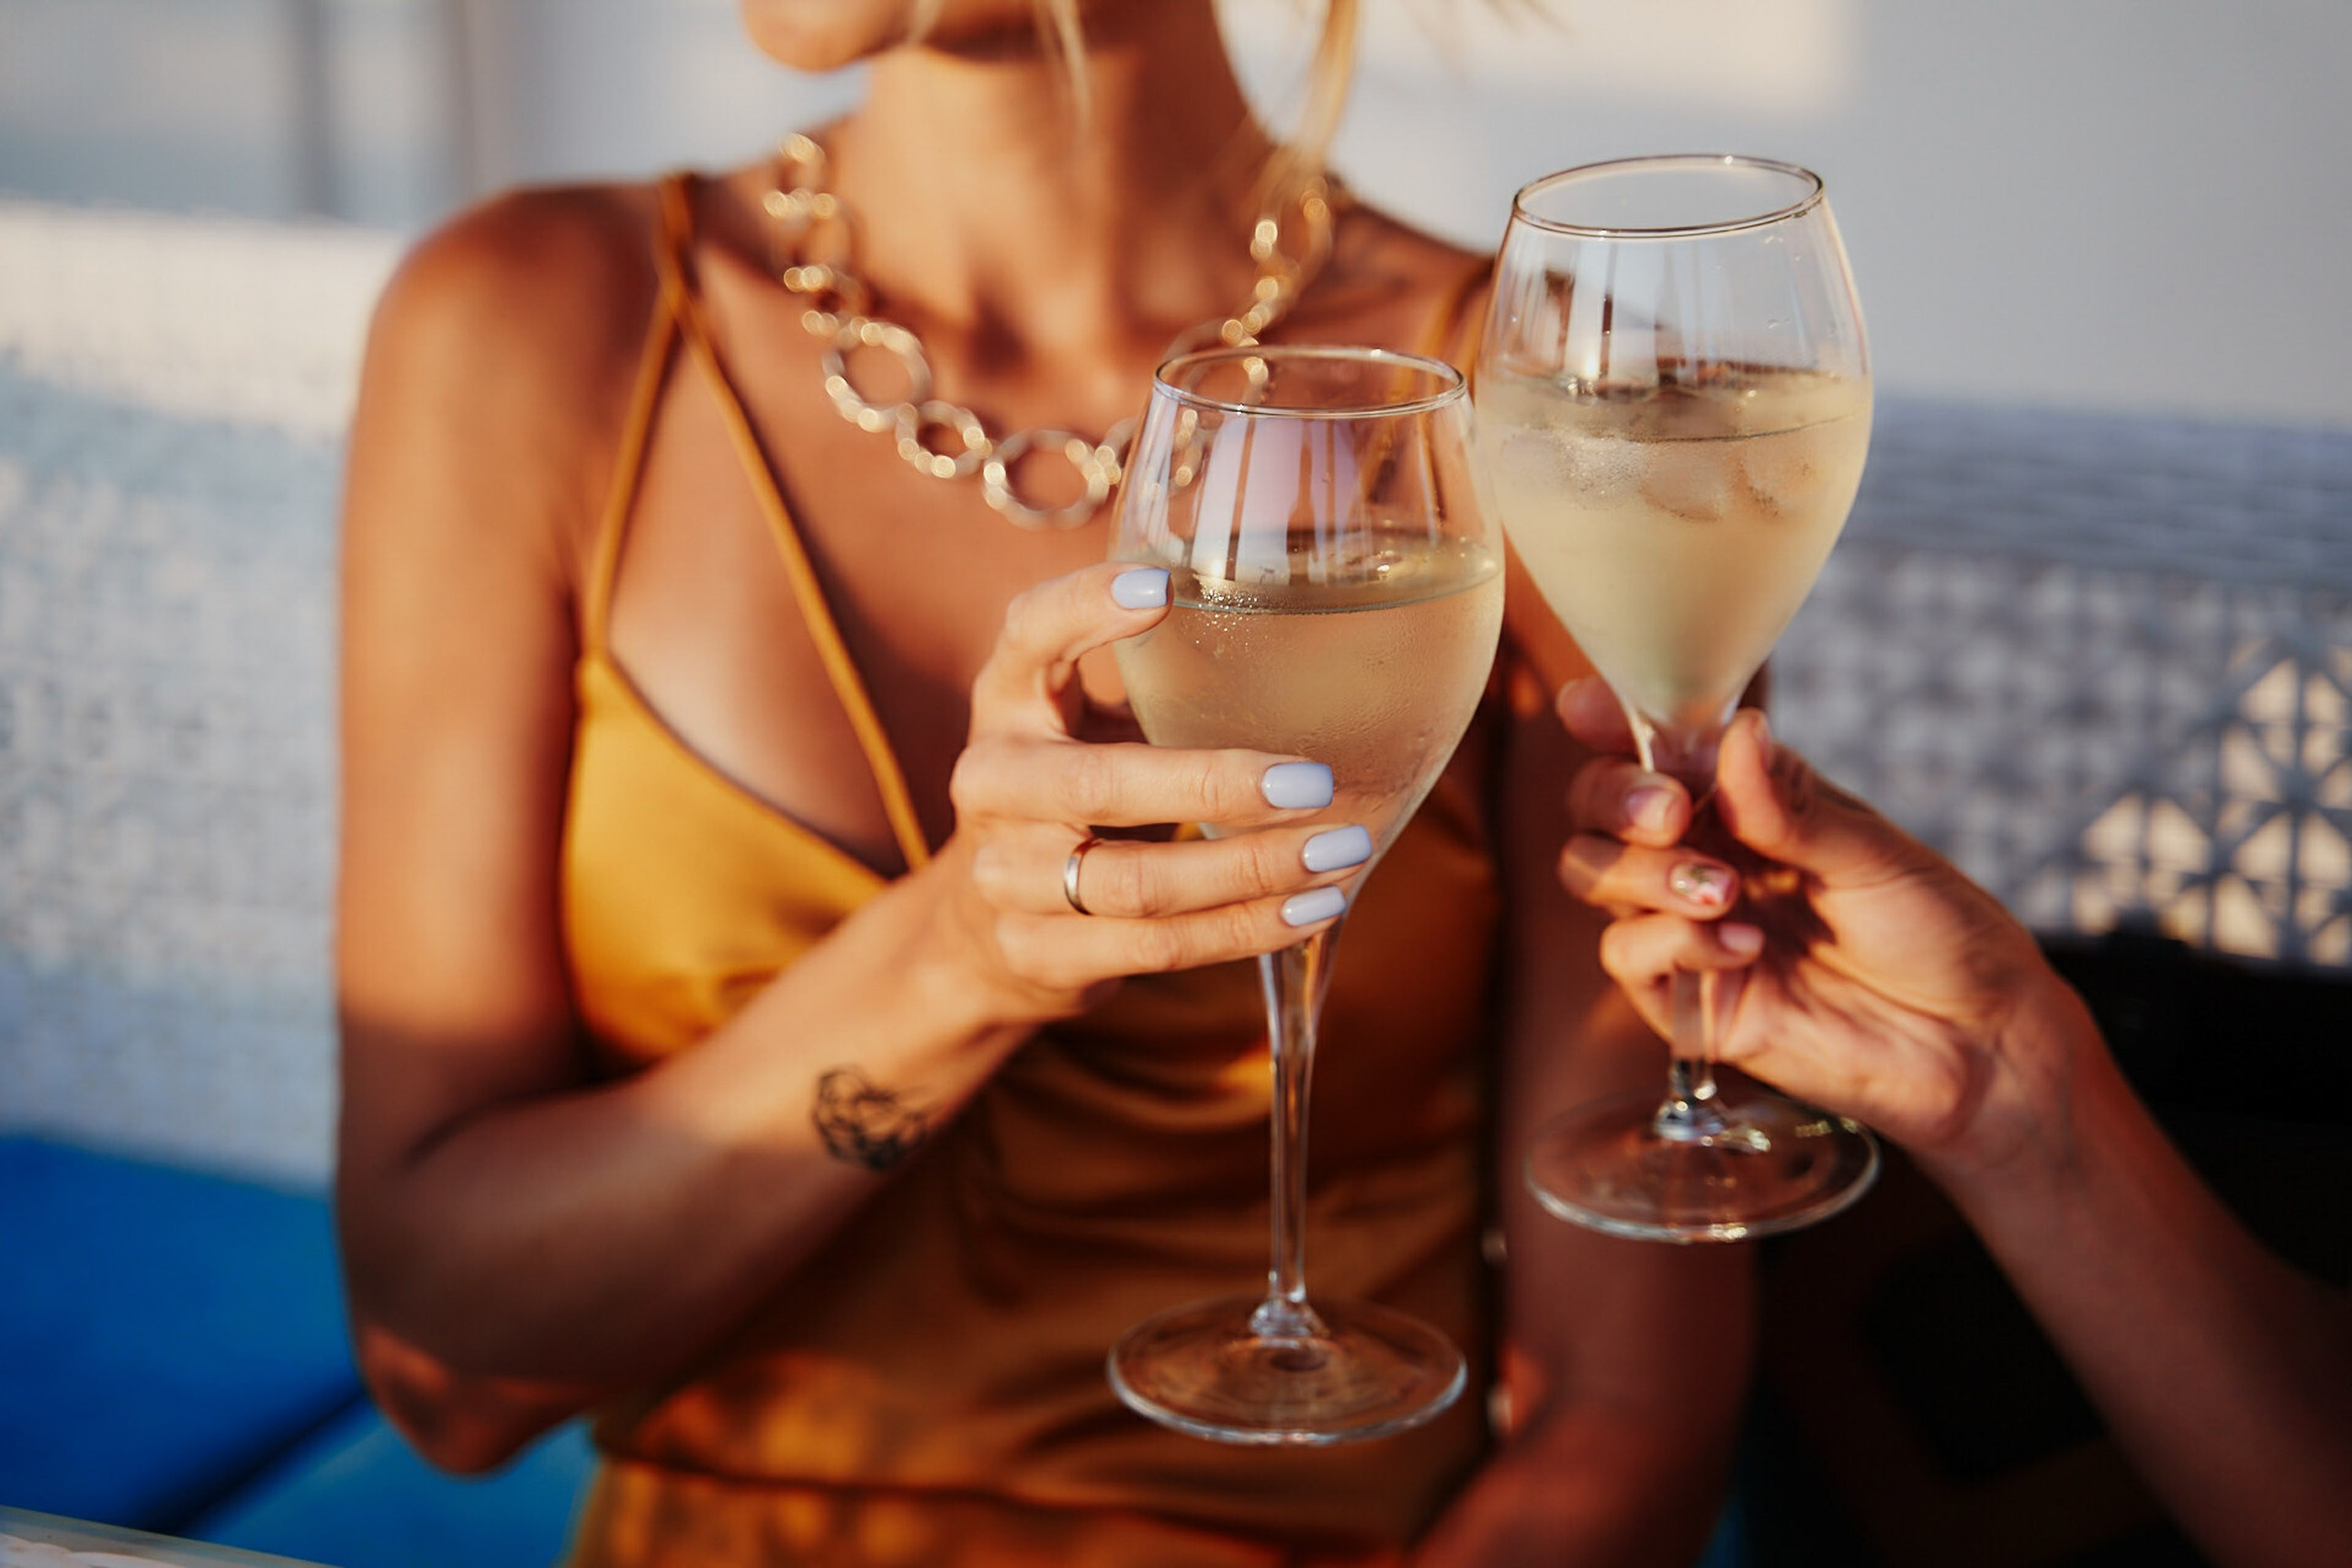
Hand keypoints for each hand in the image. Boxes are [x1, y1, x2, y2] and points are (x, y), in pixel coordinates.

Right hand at [934, 561, 1368, 1023]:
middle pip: (1100, 787)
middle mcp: (993, 782)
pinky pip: (1155, 948)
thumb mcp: (1087, 719)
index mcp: (1008, 698)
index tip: (1164, 587)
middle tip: (1316, 782)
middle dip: (1216, 784)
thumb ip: (1158, 678)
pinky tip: (1310, 911)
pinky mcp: (1037, 952)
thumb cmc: (1072, 792)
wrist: (982, 929)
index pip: (1029, 634)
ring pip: (1139, 884)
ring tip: (1339, 854)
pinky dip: (1242, 931)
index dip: (1085, 606)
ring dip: (1251, 871)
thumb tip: (1311, 630)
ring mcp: (1005, 876)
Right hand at [1553, 680, 2086, 1164]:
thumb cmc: (1938, 933)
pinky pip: (1628, 957)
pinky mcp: (1690, 1000)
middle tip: (1671, 812)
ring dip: (1642, 872)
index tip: (1589, 707)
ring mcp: (1689, 927)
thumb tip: (1732, 732)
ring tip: (1723, 891)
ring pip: (1595, 874)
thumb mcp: (1871, 854)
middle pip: (1598, 808)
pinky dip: (1671, 942)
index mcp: (1745, 804)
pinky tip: (1742, 948)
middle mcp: (1705, 857)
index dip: (1613, 724)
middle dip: (1616, 798)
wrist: (1976, 1043)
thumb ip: (1787, 805)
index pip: (1657, 751)